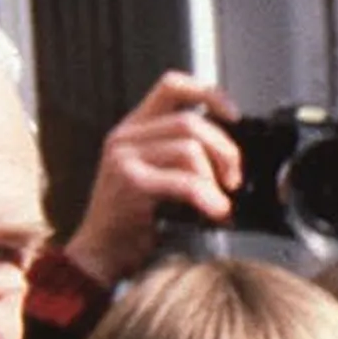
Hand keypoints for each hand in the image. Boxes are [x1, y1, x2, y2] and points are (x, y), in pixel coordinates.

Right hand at [62, 72, 242, 282]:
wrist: (103, 252)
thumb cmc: (138, 218)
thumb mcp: (161, 174)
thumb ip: (186, 154)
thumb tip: (234, 154)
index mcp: (136, 127)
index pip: (172, 86)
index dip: (209, 94)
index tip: (234, 116)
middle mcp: (125, 136)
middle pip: (191, 121)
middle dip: (225, 150)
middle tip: (234, 179)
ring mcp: (123, 156)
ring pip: (190, 148)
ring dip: (216, 178)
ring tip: (221, 202)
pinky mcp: (128, 181)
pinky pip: (184, 181)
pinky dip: (208, 198)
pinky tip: (215, 212)